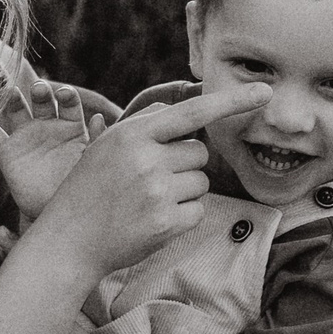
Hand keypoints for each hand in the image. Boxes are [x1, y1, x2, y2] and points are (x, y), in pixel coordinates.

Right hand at [0, 93, 111, 221]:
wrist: (55, 215)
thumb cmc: (77, 187)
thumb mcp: (91, 163)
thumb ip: (97, 141)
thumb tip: (99, 117)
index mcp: (71, 127)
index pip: (69, 104)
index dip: (67, 96)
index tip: (64, 95)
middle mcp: (48, 128)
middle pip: (43, 102)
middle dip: (41, 93)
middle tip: (39, 90)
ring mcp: (26, 139)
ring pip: (17, 111)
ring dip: (14, 100)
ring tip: (12, 93)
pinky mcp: (7, 153)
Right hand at [38, 83, 268, 280]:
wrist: (68, 240)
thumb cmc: (88, 189)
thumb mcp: (105, 145)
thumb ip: (143, 124)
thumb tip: (177, 107)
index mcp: (133, 135)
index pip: (192, 112)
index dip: (231, 102)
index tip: (264, 93)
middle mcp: (147, 160)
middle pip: (200, 152)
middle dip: (185, 164)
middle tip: (151, 179)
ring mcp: (157, 193)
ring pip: (201, 182)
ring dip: (184, 191)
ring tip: (147, 201)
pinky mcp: (166, 223)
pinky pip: (198, 211)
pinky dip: (183, 217)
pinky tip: (154, 220)